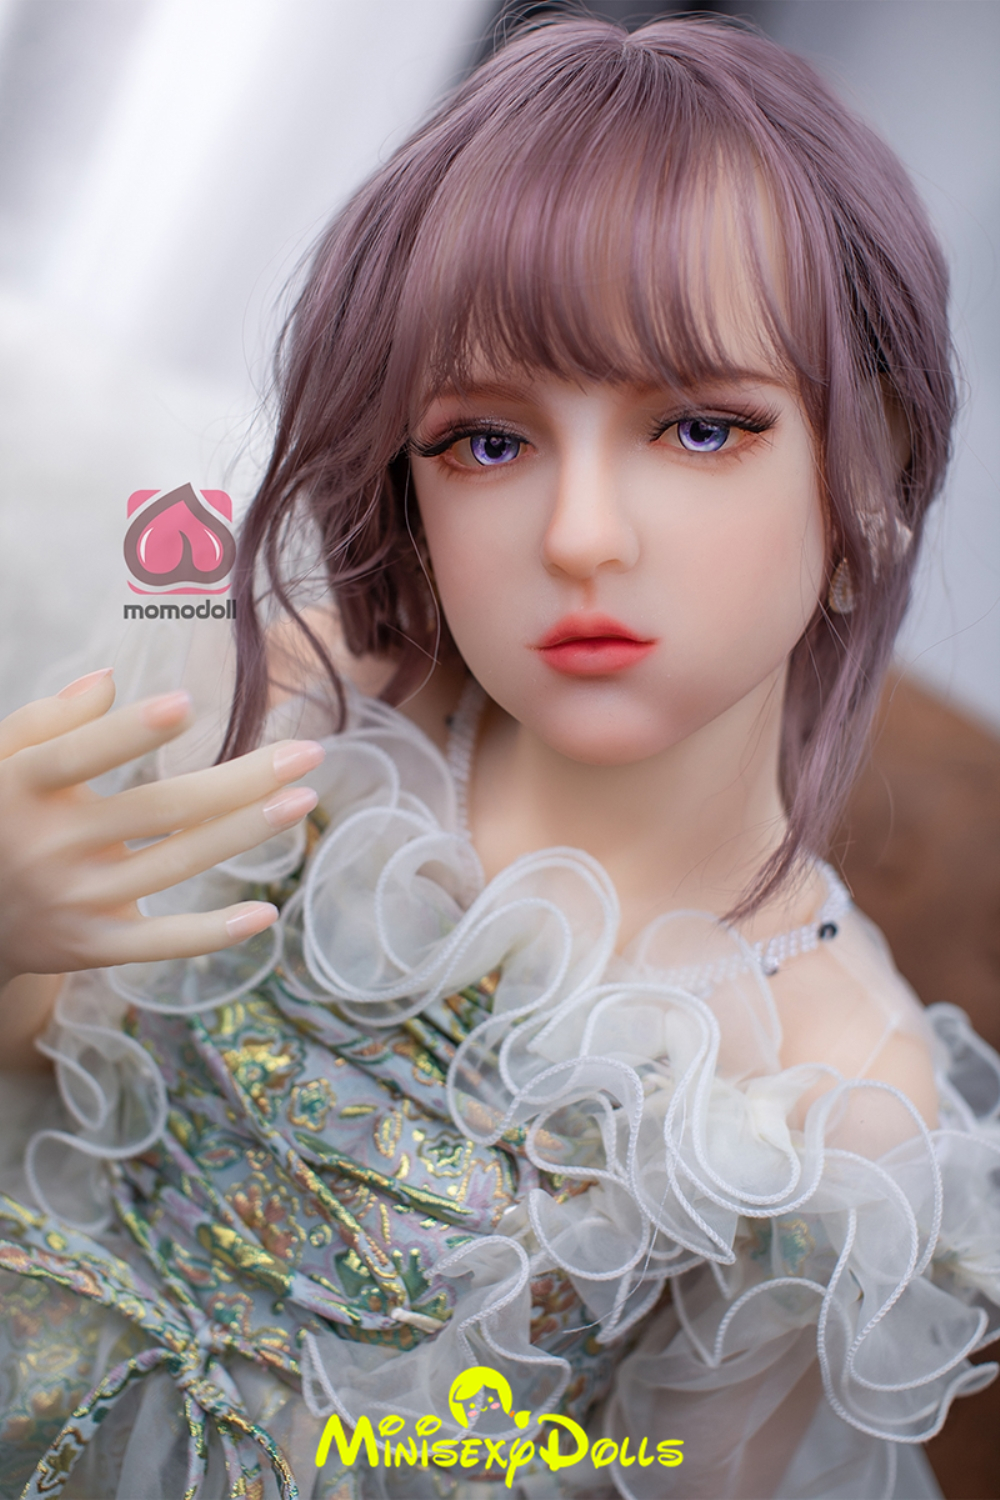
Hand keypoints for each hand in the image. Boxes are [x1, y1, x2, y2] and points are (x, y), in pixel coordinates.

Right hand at [0, 668, 322, 990]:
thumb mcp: (1, 761)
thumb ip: (46, 720)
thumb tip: (108, 680)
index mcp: (22, 788)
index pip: (78, 756)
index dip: (129, 733)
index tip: (187, 703)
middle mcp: (50, 846)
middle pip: (158, 809)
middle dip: (240, 780)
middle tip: (308, 753)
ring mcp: (73, 900)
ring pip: (174, 865)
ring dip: (245, 833)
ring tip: (302, 800)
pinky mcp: (91, 946)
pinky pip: (159, 942)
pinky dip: (211, 932)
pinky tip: (266, 912)